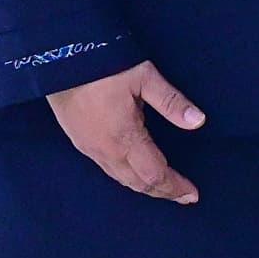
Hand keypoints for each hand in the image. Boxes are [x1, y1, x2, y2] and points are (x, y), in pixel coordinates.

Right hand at [48, 61, 205, 203]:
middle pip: (138, 182)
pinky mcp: (81, 142)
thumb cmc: (105, 66)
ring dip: (145, 187)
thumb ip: (171, 102)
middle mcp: (105, 150)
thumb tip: (199, 122)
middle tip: (184, 197)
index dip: (174, 186)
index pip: (154, 173)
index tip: (193, 194)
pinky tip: (136, 174)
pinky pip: (108, 170)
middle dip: (163, 191)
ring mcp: (90, 149)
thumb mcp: (144, 77)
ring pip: (121, 178)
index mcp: (124, 137)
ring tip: (165, 189)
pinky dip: (127, 178)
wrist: (59, 60)